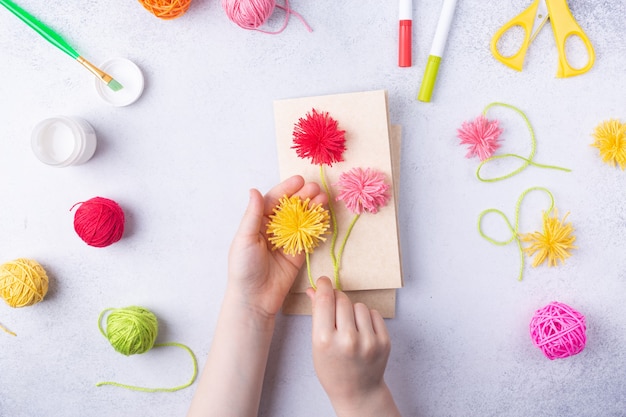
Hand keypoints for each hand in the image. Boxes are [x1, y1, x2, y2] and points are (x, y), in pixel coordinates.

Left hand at [227, 175, 326, 319]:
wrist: (255, 298)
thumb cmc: (243, 268)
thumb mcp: (245, 238)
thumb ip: (252, 214)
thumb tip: (254, 190)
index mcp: (258, 222)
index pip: (274, 200)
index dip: (287, 189)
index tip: (299, 180)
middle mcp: (273, 228)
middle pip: (291, 207)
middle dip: (304, 196)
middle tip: (316, 188)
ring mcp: (287, 240)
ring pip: (302, 219)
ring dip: (313, 208)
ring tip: (323, 198)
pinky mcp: (298, 253)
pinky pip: (309, 236)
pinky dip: (317, 225)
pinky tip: (324, 216)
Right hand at [307, 277, 400, 416]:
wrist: (357, 391)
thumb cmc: (332, 368)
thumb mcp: (317, 344)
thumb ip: (317, 314)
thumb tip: (314, 289)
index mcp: (325, 340)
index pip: (325, 300)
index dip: (324, 286)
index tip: (324, 281)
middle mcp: (348, 340)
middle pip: (342, 299)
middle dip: (336, 300)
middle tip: (335, 311)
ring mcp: (368, 341)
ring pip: (359, 305)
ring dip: (353, 311)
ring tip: (349, 328)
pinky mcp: (384, 341)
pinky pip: (373, 314)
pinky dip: (366, 318)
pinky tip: (361, 332)